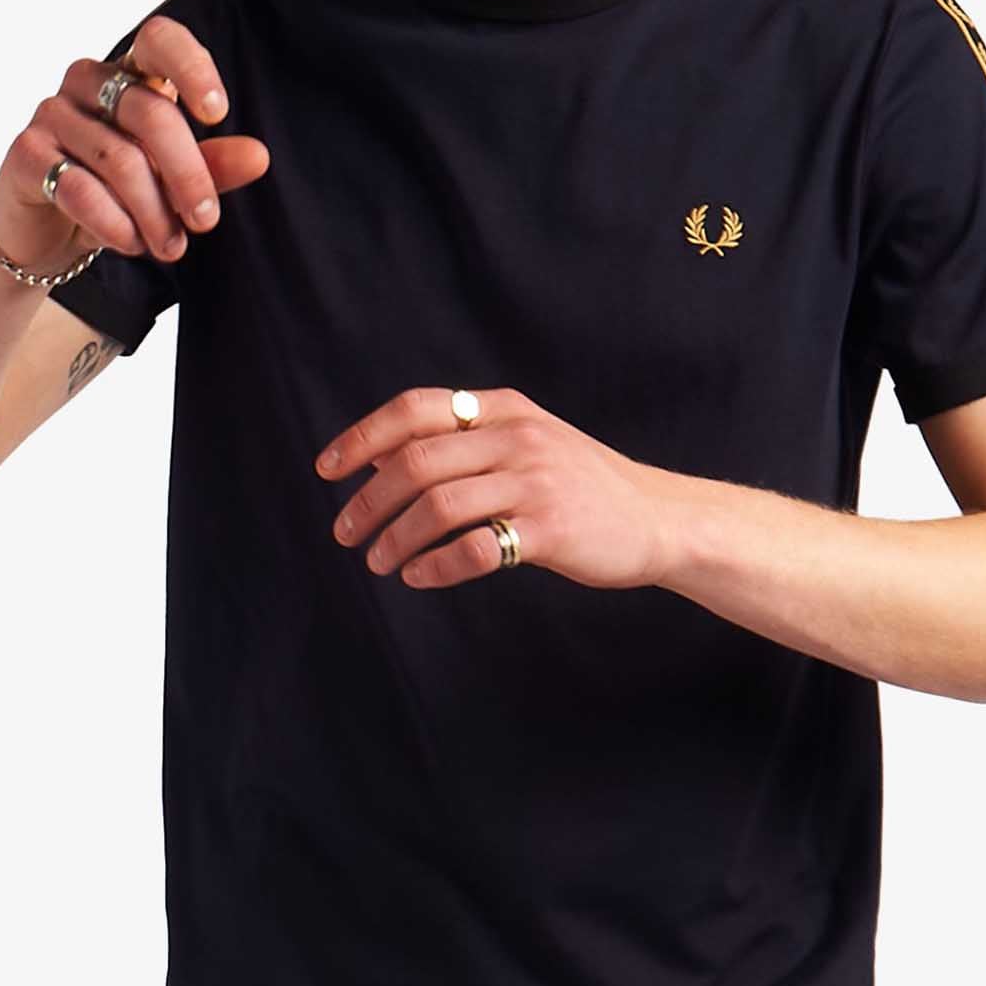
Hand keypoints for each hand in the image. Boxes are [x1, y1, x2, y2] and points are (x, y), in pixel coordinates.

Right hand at [0, 13, 270, 275]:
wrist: (45, 233)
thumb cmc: (115, 193)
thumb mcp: (169, 181)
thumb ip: (212, 167)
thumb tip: (258, 157)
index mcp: (130, 74)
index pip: (159, 39)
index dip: (191, 67)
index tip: (217, 114)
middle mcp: (88, 82)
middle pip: (152, 115)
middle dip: (188, 176)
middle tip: (205, 222)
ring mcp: (52, 113)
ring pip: (121, 161)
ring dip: (154, 214)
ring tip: (170, 246)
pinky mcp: (26, 153)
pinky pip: (81, 189)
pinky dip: (116, 225)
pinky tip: (131, 243)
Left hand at [314, 385, 676, 590]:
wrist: (658, 518)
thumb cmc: (581, 485)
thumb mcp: (526, 443)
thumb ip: (463, 442)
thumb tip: (377, 456)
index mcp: (505, 410)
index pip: (416, 409)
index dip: (363, 436)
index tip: (328, 469)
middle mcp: (517, 438)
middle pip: (416, 461)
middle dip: (368, 499)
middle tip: (345, 532)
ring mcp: (536, 482)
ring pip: (438, 506)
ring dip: (394, 538)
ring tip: (377, 561)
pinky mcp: (551, 530)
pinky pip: (476, 549)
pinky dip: (436, 565)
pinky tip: (418, 576)